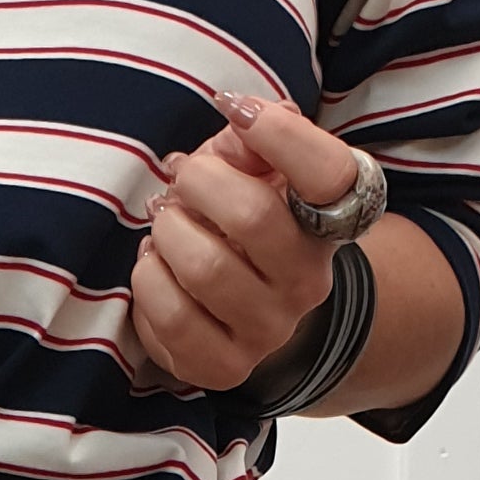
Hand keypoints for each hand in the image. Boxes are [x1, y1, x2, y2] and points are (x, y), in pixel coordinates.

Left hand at [125, 89, 364, 393]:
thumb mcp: (256, 172)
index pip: (331, 174)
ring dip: (167, 234)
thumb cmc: (245, 224)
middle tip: (182, 181)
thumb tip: (236, 115)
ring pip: (204, 269)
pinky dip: (148, 282)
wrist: (250, 310)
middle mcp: (308, 281)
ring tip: (165, 226)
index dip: (282, 135)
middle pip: (253, 216)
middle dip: (199, 183)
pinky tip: (155, 267)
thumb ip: (251, 139)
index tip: (238, 112)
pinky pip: (172, 319)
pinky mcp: (225, 367)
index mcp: (328, 222)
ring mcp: (268, 330)